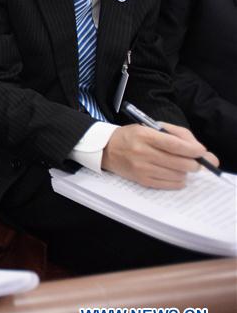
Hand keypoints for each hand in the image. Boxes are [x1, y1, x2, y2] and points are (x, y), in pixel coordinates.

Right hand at [101, 123, 218, 188]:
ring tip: (179, 166)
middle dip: (194, 163)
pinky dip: (178, 181)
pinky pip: (170, 185)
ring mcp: (142, 168)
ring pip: (178, 175)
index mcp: (145, 135)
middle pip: (180, 163)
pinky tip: (174, 174)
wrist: (108, 149)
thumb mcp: (152, 127)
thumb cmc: (134, 136)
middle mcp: (143, 152)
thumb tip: (203, 152)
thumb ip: (177, 135)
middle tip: (194, 161)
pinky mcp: (142, 181)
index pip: (175, 145)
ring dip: (184, 172)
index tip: (202, 152)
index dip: (193, 150)